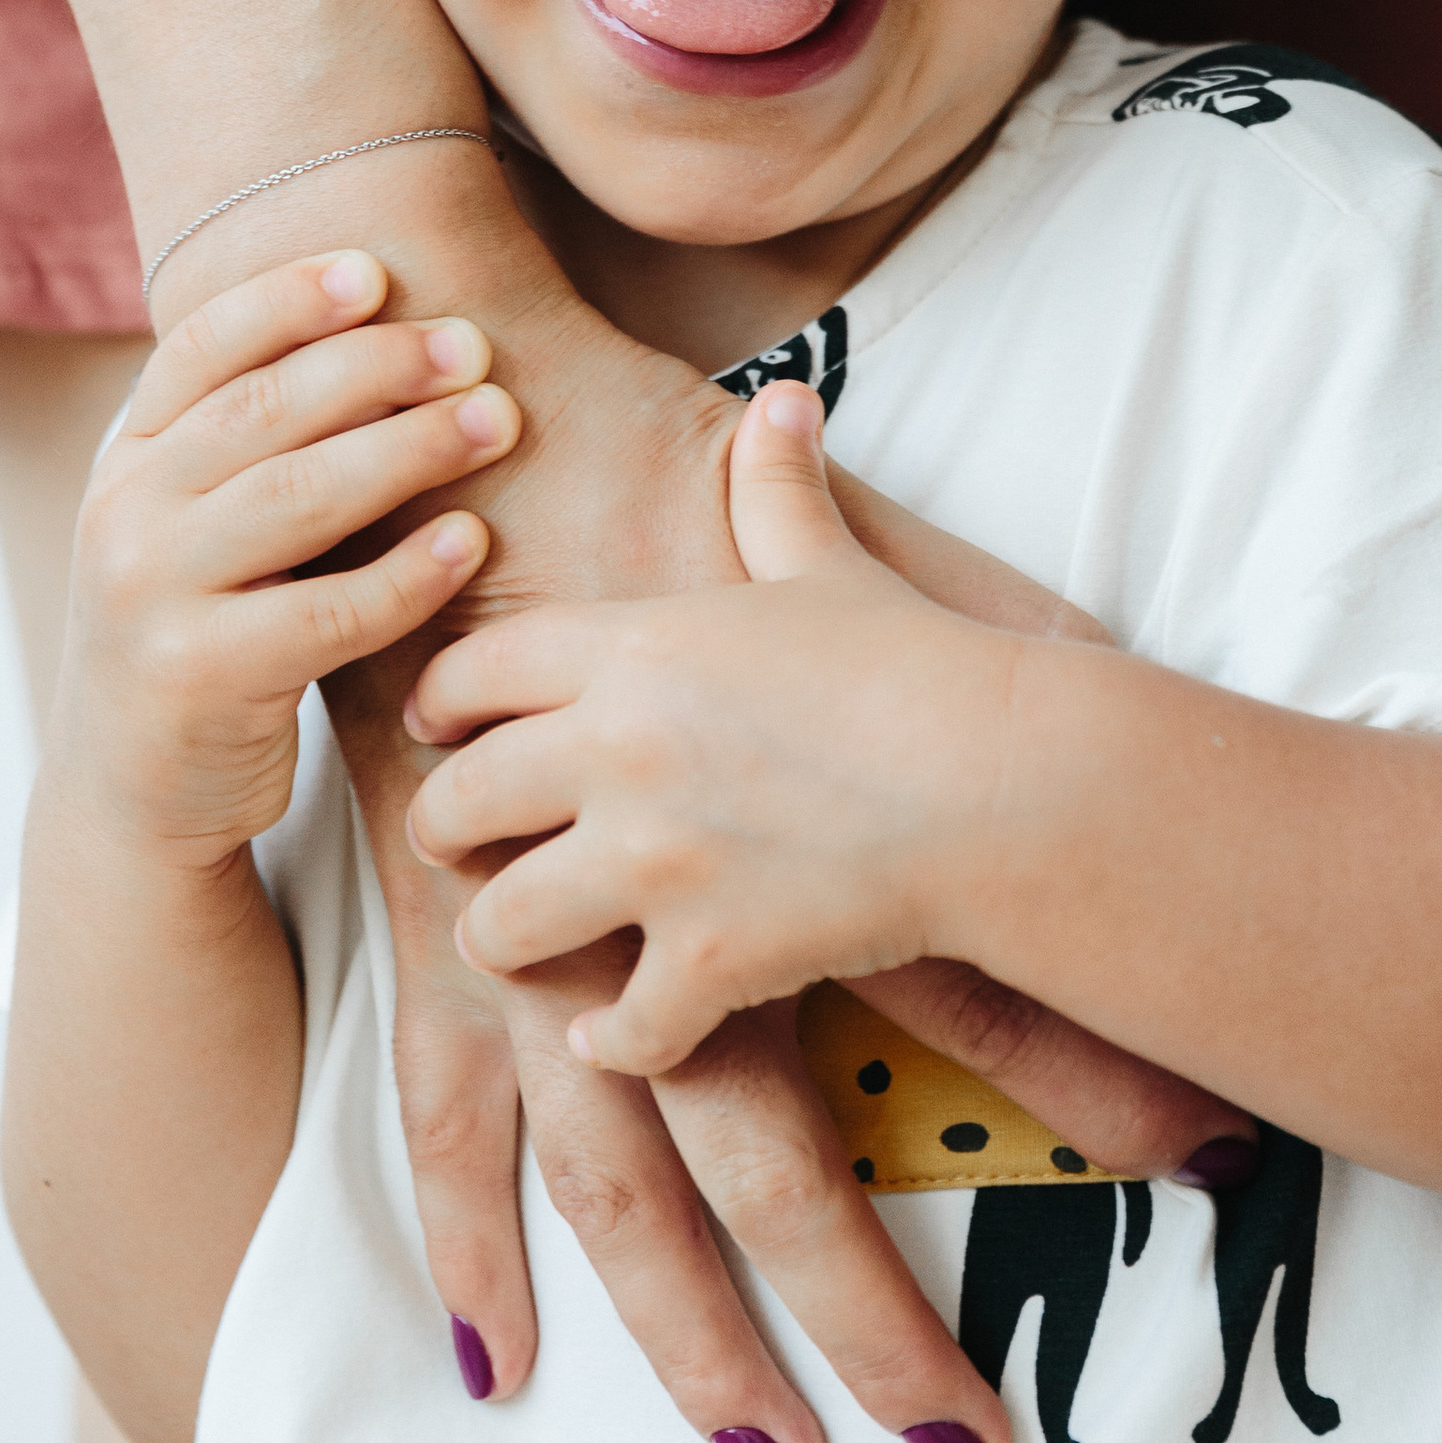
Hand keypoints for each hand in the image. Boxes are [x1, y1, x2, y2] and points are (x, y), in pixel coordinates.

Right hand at [52, 251, 514, 869]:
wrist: (129, 798)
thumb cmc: (198, 635)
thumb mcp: (187, 528)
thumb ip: (246, 446)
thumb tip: (381, 331)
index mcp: (126, 461)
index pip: (199, 349)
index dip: (285, 300)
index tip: (374, 271)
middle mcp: (124, 516)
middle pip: (262, 410)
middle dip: (377, 364)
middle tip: (471, 345)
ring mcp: (151, 597)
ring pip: (297, 498)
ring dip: (408, 449)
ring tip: (497, 419)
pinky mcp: (200, 679)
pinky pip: (326, 613)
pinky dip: (406, 573)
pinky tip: (471, 541)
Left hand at [410, 380, 991, 1065]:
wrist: (1003, 779)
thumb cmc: (916, 663)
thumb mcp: (825, 565)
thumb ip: (776, 487)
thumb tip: (783, 401)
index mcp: (632, 649)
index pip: (470, 675)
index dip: (440, 705)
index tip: (438, 727)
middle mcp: (618, 752)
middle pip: (456, 804)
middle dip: (447, 829)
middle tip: (462, 841)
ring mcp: (657, 863)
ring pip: (501, 925)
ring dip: (507, 938)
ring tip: (523, 939)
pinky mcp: (709, 960)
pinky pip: (617, 1031)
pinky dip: (615, 1041)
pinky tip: (621, 1029)